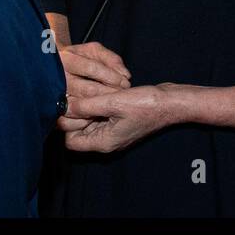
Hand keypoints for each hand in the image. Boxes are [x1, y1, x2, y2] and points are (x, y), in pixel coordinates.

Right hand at [58, 42, 130, 119]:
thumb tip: (125, 76)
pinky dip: (87, 119)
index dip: (112, 76)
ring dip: (101, 107)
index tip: (125, 83)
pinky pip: (72, 119)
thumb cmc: (79, 58)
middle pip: (88, 89)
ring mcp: (53, 95)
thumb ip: (112, 59)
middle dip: (109, 94)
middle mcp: (57, 76)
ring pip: (82, 105)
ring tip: (114, 106)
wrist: (54, 67)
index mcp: (65, 58)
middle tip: (122, 98)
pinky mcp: (53, 110)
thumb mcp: (94, 51)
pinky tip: (98, 116)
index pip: (92, 68)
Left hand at [60, 83, 181, 152]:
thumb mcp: (113, 102)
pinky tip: (102, 92)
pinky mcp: (118, 121)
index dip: (66, 124)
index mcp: (104, 142)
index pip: (71, 142)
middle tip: (80, 95)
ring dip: (86, 107)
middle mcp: (106, 140)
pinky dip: (96, 104)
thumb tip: (64, 106)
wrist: (171, 102)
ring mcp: (113, 131)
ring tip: (92, 92)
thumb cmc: (146, 105)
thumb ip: (86, 106)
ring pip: (88, 122)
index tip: (69, 104)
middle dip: (75, 114)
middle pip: (77, 132)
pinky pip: (99, 115)